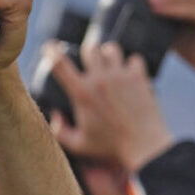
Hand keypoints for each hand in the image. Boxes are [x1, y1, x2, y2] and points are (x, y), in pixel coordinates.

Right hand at [48, 42, 173, 171]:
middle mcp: (100, 79)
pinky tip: (130, 71)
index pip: (60, 63)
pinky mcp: (139, 77)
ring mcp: (120, 76)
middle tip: (89, 59)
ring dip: (109, 54)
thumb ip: (60, 131)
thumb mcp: (79, 145)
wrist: (144, 147)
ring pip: (112, 49)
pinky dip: (132, 63)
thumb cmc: (111, 147)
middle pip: (90, 48)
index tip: (50, 47)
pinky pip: (134, 59)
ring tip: (110, 62)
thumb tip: (56, 115)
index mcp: (82, 93)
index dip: (51, 50)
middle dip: (87, 51)